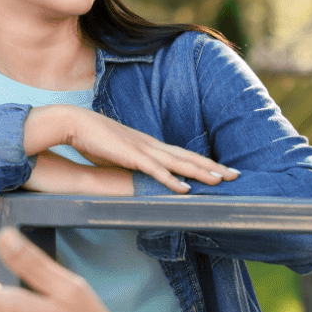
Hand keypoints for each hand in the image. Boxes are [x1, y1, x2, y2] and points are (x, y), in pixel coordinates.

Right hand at [27, 105, 239, 193]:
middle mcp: (152, 146)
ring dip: (200, 172)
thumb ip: (132, 163)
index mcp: (150, 145)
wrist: (75, 123)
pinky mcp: (131, 156)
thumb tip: (139, 174)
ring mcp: (143, 150)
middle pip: (188, 157)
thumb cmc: (94, 139)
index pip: (183, 155)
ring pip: (178, 163)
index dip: (203, 162)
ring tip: (220, 180)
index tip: (222, 169)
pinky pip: (155, 171)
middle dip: (213, 166)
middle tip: (236, 175)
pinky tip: (185, 189)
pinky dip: (171, 180)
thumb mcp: (119, 154)